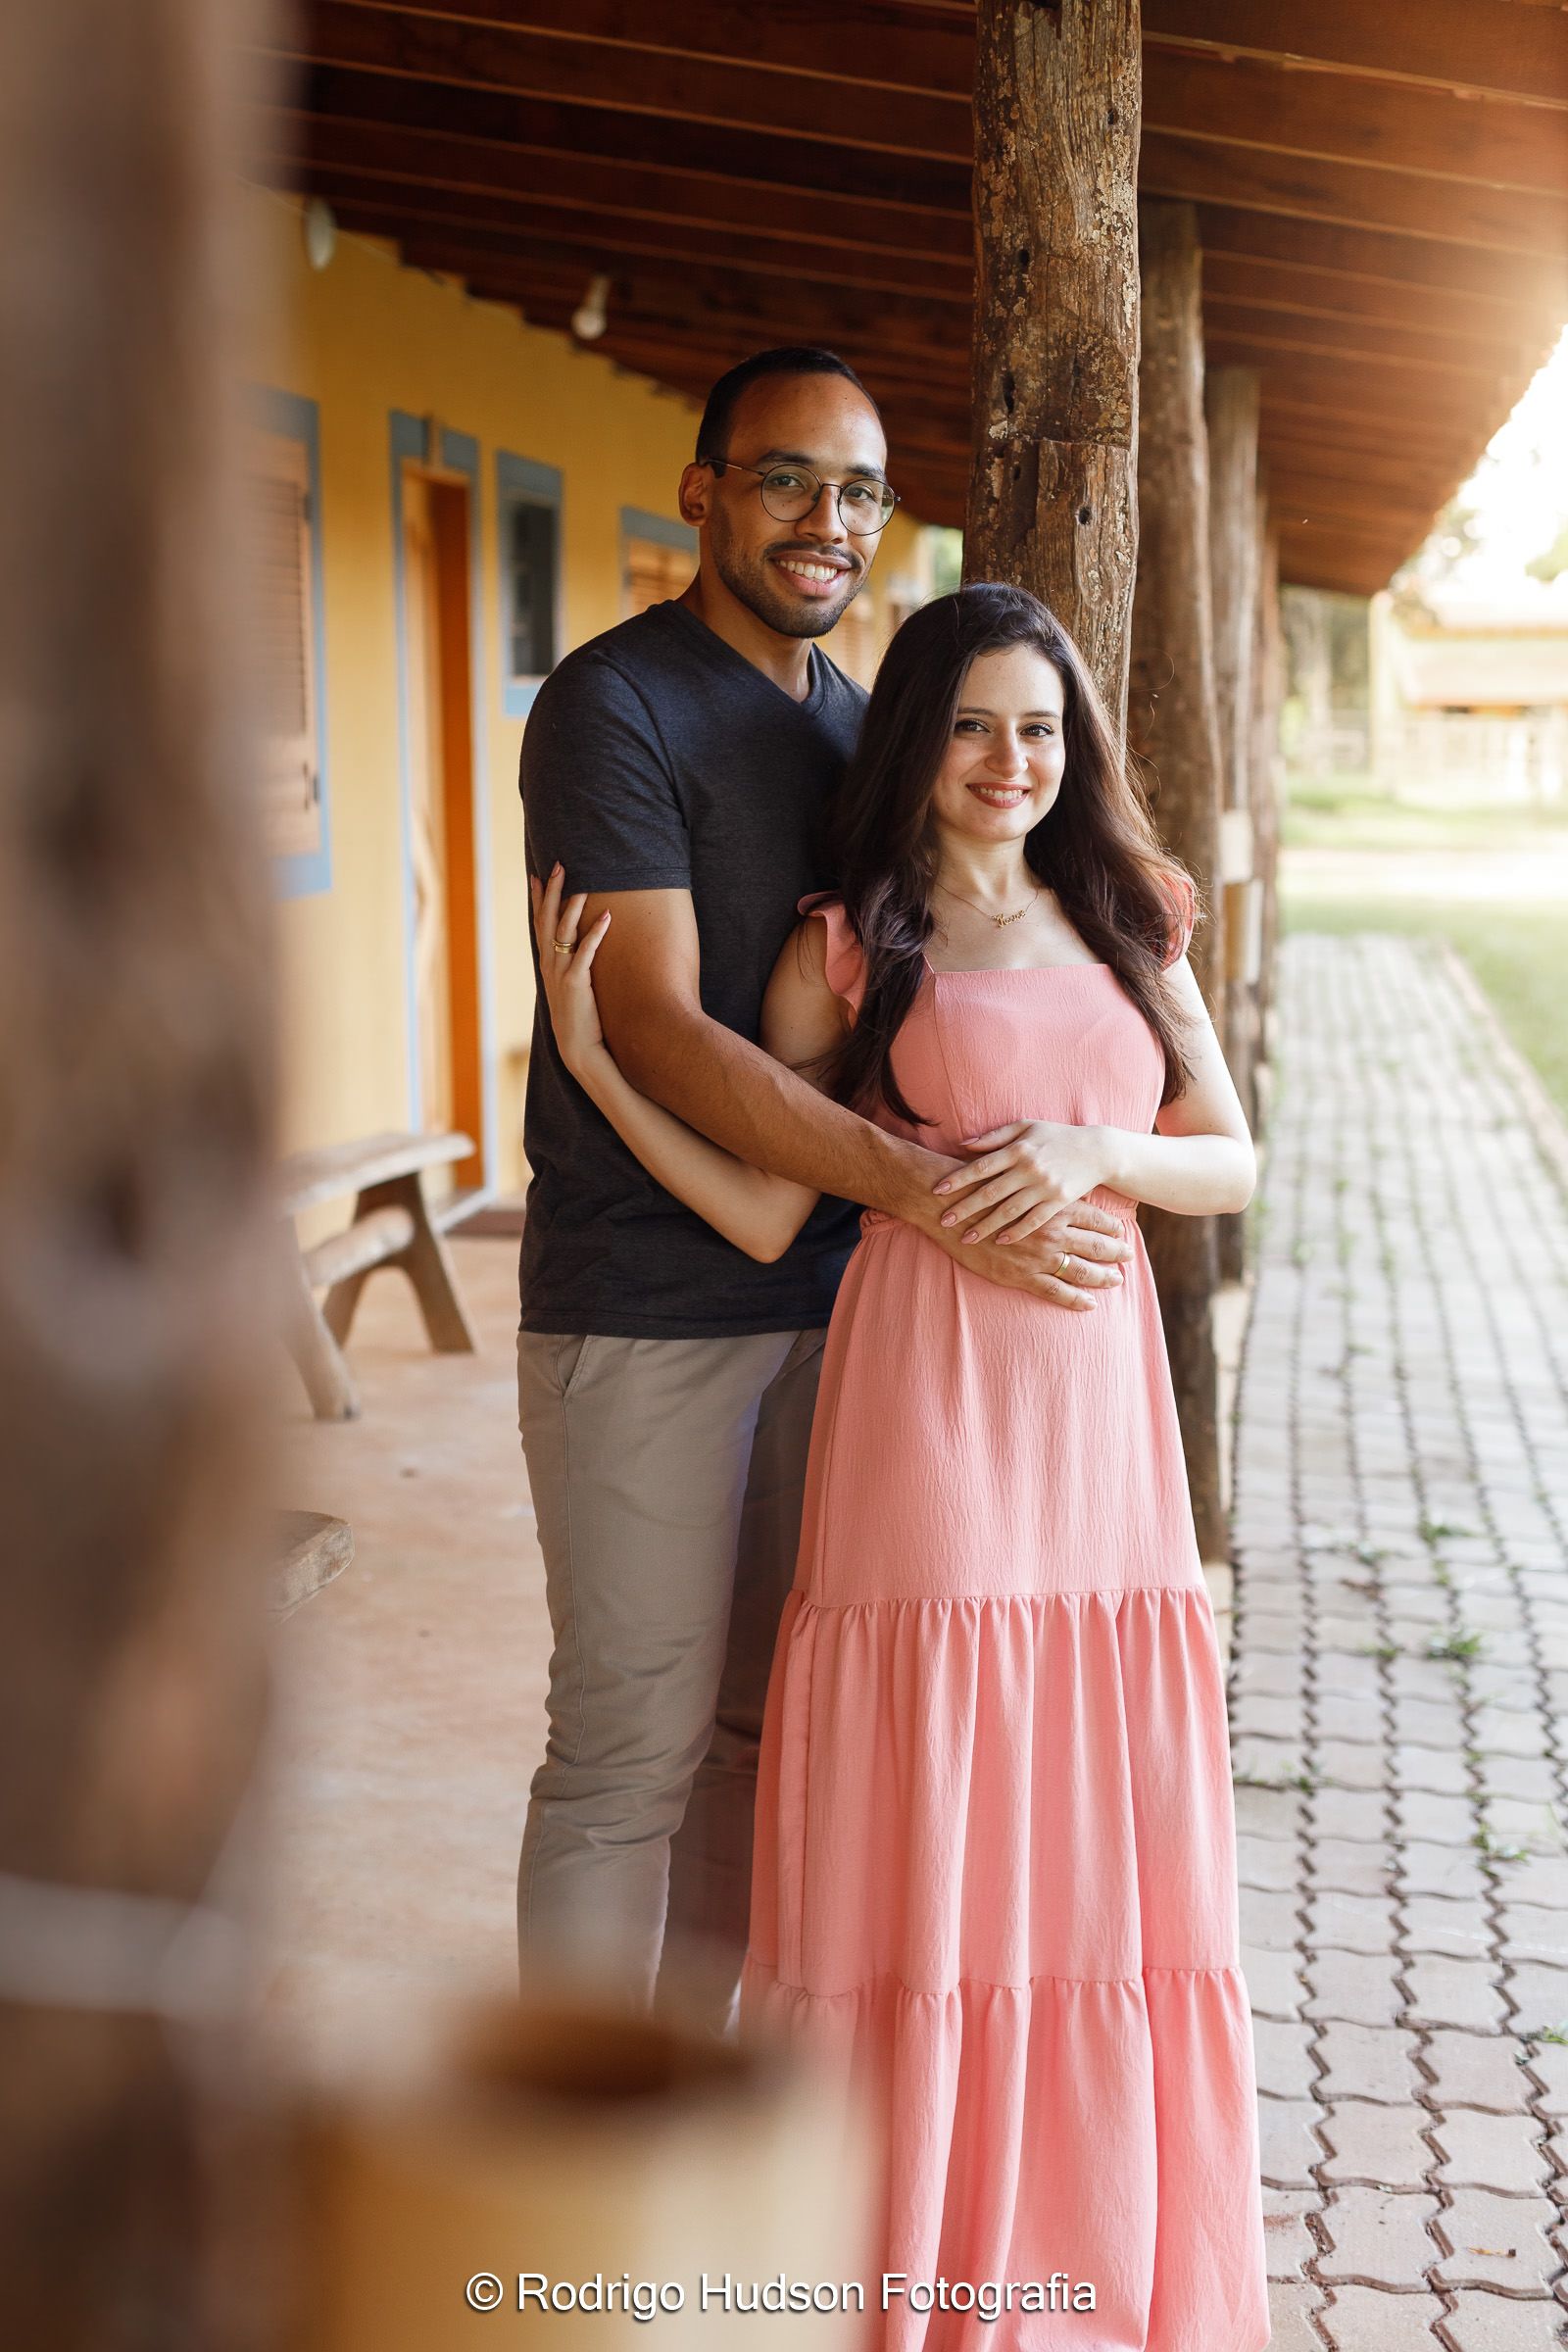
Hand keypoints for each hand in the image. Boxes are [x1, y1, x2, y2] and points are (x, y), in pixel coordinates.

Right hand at [529, 863, 611, 1076]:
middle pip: (547, 920)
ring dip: (572, 906)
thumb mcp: (569, 988)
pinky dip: (595, 933)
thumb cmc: (578, 1020)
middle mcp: (549, 965)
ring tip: (582, 885)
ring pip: (564, 932)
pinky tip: (606, 916)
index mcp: (546, 964)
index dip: (537, 899)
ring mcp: (561, 973)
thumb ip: (570, 966)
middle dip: (551, 891)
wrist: (578, 1049)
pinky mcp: (577, 983)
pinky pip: (586, 952)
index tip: (536, 875)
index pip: (539, 924)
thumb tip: (577, 949)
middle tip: (558, 866)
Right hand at [894, 1149, 1129, 1310]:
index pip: (1093, 1217)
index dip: (1111, 1226)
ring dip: (1102, 1276)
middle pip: (1095, 1244)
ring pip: (1081, 1270)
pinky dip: (1076, 1299)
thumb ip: (1036, 1178)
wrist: (947, 1207)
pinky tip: (1090, 1304)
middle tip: (1129, 1256)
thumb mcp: (1013, 1174)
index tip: (1122, 1231)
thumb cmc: (980, 1186)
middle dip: (1115, 1252)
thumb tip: (1052, 1179)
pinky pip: (1057, 1291)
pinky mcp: (1021, 1275)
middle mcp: (1052, 1230)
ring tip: (1116, 1279)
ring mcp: (1038, 1255)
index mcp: (1052, 1204)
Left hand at [933, 1119, 1113, 1245]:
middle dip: (965, 1208)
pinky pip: (1034, 1220)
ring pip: (1009, 1211)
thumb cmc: (1056, 1137)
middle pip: (990, 1192)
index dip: (958, 1179)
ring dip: (986, 1226)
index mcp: (1019, 1149)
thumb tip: (962, 1144)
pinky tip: (1000, 1240)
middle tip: (943, 1220)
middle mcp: (1030, 1168)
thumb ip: (994, 1136)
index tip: (938, 1191)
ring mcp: (1045, 1187)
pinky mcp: (1059, 1202)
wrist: (1097, 1151)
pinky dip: (1016, 1232)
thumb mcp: (1026, 1127)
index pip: (982, 1166)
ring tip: (966, 1238)